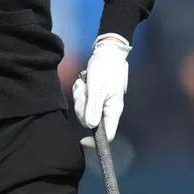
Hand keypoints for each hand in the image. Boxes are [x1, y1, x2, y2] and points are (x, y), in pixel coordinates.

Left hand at [72, 33, 130, 148]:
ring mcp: (100, 102)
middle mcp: (107, 109)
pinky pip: (83, 100)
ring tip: (84, 84)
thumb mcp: (97, 87)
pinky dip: (80, 92)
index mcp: (113, 110)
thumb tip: (90, 126)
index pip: (107, 135)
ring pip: (84, 110)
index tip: (82, 141)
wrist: (106, 52)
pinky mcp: (94, 96)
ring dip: (80, 97)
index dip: (95, 141)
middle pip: (90, 121)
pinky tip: (83, 82)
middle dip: (82, 108)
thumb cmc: (105, 69)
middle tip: (83, 92)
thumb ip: (94, 106)